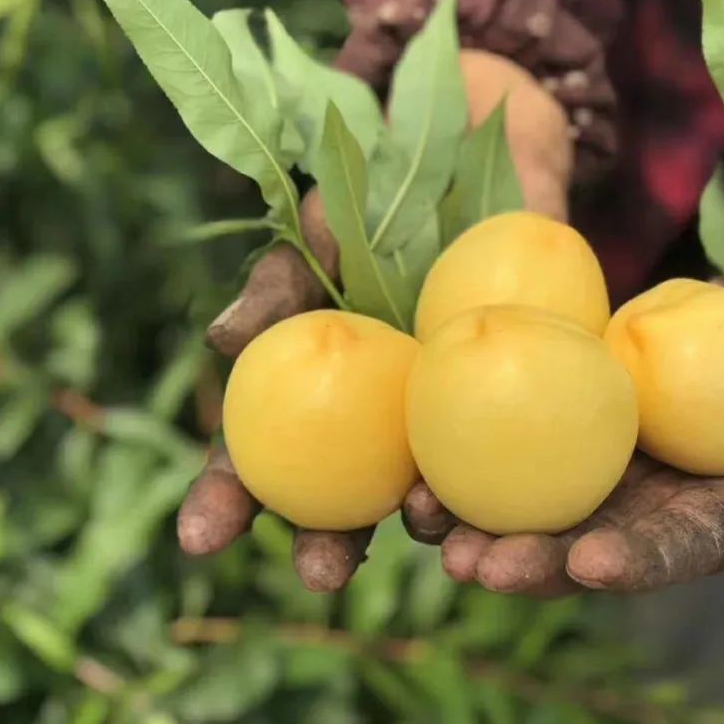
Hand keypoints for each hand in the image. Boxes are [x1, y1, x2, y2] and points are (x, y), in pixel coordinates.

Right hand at [177, 51, 571, 590]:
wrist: (478, 149)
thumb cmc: (382, 192)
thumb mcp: (321, 226)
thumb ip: (277, 285)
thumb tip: (223, 342)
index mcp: (318, 390)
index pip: (258, 457)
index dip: (227, 500)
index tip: (200, 542)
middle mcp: (378, 416)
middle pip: (341, 500)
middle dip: (326, 546)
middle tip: (322, 575)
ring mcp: (450, 413)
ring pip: (429, 489)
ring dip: (424, 527)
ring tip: (427, 536)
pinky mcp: (524, 398)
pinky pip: (514, 450)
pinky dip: (507, 480)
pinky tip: (510, 507)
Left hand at [405, 229, 723, 594]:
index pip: (678, 547)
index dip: (635, 559)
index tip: (585, 560)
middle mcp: (662, 500)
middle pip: (589, 539)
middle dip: (530, 557)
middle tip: (470, 560)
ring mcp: (620, 459)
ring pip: (542, 496)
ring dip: (481, 513)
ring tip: (420, 517)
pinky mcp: (587, 412)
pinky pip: (526, 431)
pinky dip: (475, 444)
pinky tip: (421, 449)